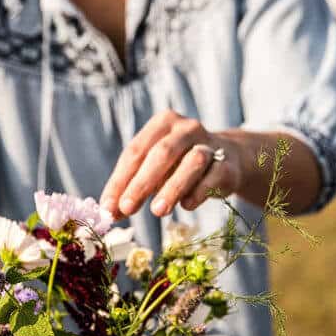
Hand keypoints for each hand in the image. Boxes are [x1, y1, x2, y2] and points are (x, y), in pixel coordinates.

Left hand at [99, 110, 243, 218]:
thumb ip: (131, 187)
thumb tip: (109, 212)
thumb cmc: (180, 164)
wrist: (228, 159)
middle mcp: (186, 128)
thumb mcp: (153, 170)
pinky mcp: (227, 165)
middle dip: (141, 183)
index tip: (107, 207)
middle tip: (127, 208)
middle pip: (161, 153)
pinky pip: (213, 178)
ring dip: (172, 188)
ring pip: (191, 163)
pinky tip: (187, 205)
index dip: (120, 180)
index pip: (135, 151)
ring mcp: (209, 144)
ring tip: (157, 211)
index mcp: (162, 123)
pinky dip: (198, 192)